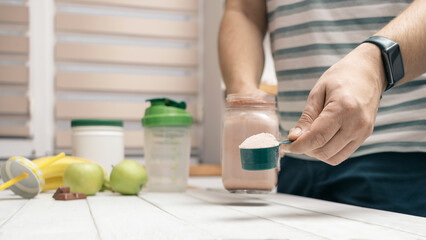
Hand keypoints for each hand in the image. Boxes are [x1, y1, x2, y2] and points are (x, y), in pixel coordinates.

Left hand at [282, 43, 386, 164]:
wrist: (370, 72)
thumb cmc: (341, 77)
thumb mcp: (318, 92)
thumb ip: (306, 117)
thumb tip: (294, 138)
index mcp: (343, 108)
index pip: (317, 137)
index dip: (299, 146)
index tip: (286, 145)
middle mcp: (357, 124)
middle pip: (324, 151)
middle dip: (305, 149)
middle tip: (296, 138)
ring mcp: (363, 132)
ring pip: (333, 158)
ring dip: (316, 152)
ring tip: (310, 137)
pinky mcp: (365, 136)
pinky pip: (342, 154)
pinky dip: (328, 151)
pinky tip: (321, 138)